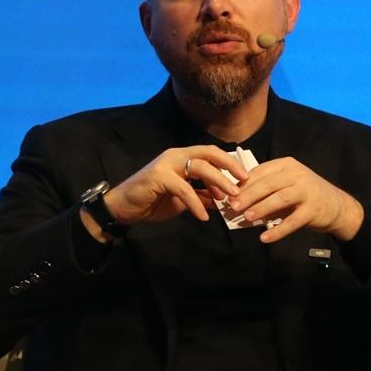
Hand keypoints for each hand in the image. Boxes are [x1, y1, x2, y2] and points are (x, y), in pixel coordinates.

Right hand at [105, 145, 248, 224]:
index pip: (211, 153)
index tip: (246, 177)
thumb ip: (201, 196)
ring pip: (200, 167)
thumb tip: (222, 200)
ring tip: (230, 198)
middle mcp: (176, 155)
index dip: (230, 163)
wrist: (124, 207)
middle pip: (209, 154)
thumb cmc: (153, 201)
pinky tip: (204, 216)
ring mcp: (166, 164)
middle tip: (244, 182)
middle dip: (230, 167)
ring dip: (218, 182)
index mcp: (183, 157)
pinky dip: (196, 203)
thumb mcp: (183, 199)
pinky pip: (184, 188)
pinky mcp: (158, 176)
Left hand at [229, 157, 363, 242]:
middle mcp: (297, 175)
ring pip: (280, 199)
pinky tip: (265, 238)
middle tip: (233, 207)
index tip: (228, 194)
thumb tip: (238, 202)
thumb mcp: (286, 185)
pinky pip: (292, 221)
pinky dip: (278, 230)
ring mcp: (307, 191)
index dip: (243, 183)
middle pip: (268, 184)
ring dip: (261, 208)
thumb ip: (265, 190)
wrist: (337, 206)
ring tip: (246, 218)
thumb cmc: (305, 195)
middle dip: (248, 195)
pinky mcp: (313, 210)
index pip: (260, 172)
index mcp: (287, 165)